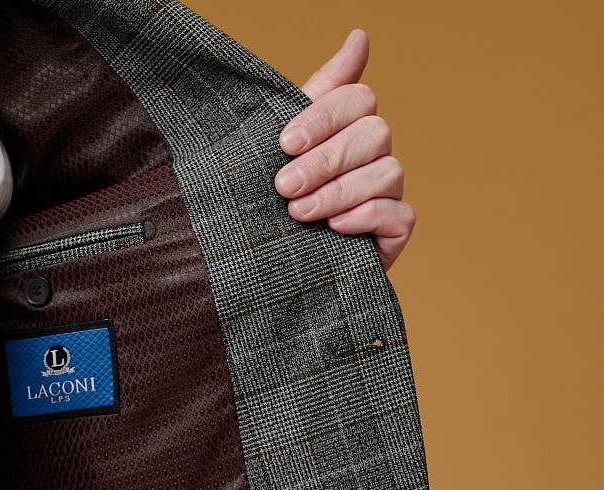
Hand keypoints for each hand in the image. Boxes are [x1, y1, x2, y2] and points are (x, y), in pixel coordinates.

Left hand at [274, 29, 414, 271]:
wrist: (278, 267)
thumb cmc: (280, 199)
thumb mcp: (288, 146)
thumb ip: (321, 91)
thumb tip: (361, 36)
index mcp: (350, 125)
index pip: (357, 98)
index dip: (324, 117)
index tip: (285, 143)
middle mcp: (375, 153)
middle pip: (373, 133)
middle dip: (325, 160)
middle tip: (284, 186)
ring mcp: (389, 191)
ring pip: (386, 173)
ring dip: (338, 192)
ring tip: (299, 213)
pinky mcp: (397, 229)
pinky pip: (397, 214)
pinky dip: (364, 217)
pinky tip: (334, 229)